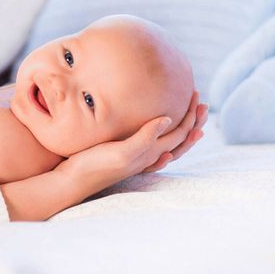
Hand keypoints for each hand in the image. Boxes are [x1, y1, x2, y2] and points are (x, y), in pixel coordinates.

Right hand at [56, 91, 206, 196]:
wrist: (72, 180)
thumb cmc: (95, 165)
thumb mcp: (121, 152)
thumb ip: (145, 137)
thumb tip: (169, 119)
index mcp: (150, 152)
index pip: (180, 132)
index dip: (191, 114)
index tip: (195, 93)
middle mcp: (147, 156)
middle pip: (179, 138)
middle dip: (193, 120)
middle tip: (202, 103)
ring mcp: (137, 157)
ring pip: (168, 143)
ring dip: (182, 130)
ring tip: (191, 119)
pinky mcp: (124, 155)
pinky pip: (153, 146)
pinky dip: (164, 137)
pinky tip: (159, 132)